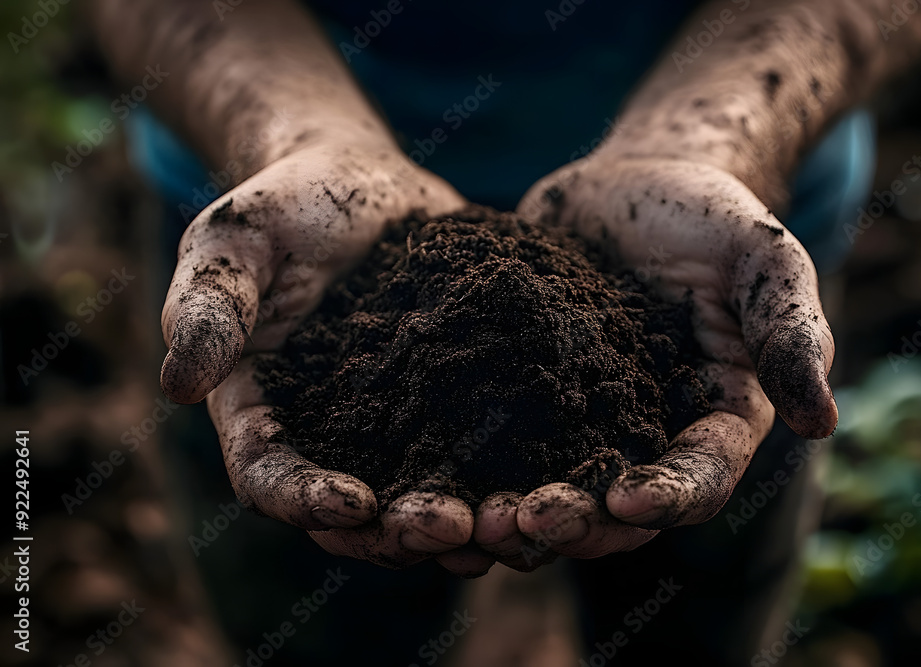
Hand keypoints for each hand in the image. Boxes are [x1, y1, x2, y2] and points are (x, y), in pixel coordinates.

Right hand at [163, 142, 492, 573]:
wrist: (360, 181)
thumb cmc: (284, 204)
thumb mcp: (235, 239)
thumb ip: (210, 307)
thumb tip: (178, 386)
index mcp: (263, 411)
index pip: (269, 476)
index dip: (306, 500)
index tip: (355, 503)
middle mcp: (330, 436)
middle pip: (356, 511)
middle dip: (401, 531)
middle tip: (455, 529)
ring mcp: (397, 425)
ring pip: (425, 495)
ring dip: (468, 521)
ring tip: (515, 524)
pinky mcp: (455, 400)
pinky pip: (484, 448)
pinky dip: (515, 472)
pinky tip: (561, 476)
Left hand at [473, 154, 836, 568]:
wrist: (627, 183)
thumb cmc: (708, 214)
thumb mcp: (762, 257)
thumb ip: (789, 331)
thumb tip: (822, 421)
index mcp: (712, 420)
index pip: (698, 478)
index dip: (667, 495)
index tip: (625, 496)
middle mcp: (643, 438)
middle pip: (610, 506)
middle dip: (568, 523)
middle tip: (518, 524)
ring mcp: (575, 424)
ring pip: (541, 490)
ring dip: (502, 516)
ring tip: (459, 519)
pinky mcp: (516, 398)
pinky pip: (486, 443)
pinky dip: (454, 469)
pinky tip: (411, 475)